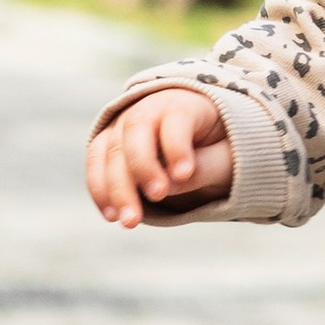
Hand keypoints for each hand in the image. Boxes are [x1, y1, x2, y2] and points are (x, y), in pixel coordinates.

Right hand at [86, 85, 229, 229]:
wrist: (201, 139)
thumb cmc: (220, 147)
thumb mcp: (228, 156)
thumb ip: (208, 166)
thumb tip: (172, 185)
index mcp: (184, 103)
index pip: (176, 119)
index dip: (178, 146)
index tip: (185, 174)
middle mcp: (148, 108)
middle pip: (135, 131)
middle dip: (143, 166)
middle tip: (158, 196)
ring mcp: (123, 124)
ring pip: (111, 151)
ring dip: (117, 188)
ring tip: (131, 221)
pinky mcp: (108, 144)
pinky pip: (96, 164)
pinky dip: (100, 190)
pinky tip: (111, 216)